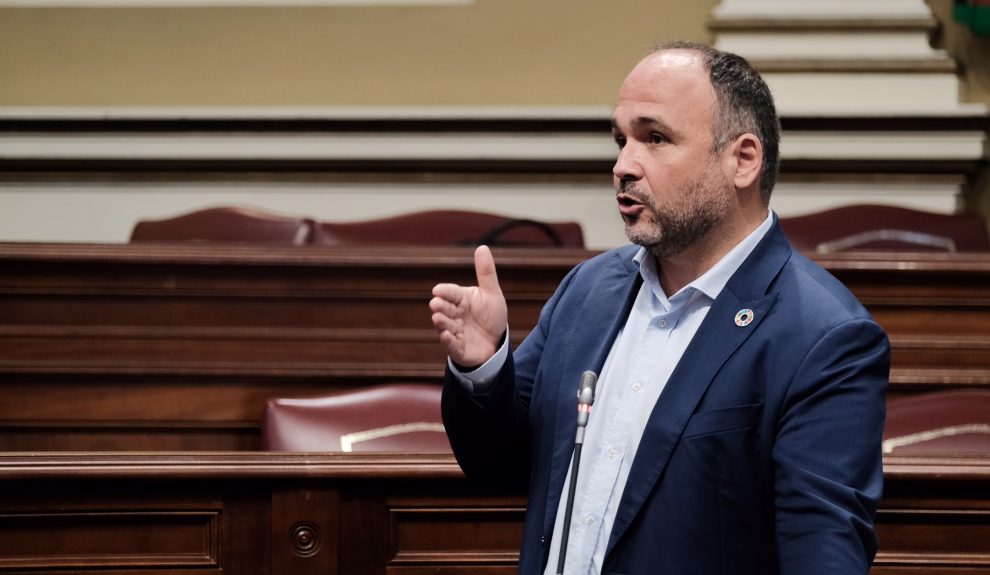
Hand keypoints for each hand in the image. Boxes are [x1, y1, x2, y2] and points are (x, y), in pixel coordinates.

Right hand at [429, 245, 507, 366]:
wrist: (496, 342)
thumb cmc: (490, 316)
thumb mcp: (491, 294)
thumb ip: (486, 273)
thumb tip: (482, 247)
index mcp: (461, 299)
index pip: (452, 293)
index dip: (445, 292)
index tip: (437, 290)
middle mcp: (455, 315)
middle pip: (445, 309)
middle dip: (440, 306)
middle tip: (436, 304)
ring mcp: (455, 331)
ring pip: (445, 326)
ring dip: (441, 323)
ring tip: (437, 318)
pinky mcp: (458, 348)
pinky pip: (452, 345)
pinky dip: (448, 341)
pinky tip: (446, 336)